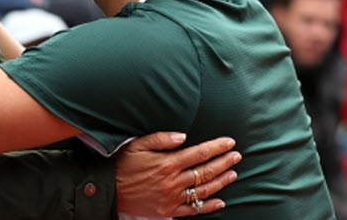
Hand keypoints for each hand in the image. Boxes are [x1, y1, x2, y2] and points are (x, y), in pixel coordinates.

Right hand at [116, 133, 240, 216]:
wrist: (110, 189)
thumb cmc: (123, 164)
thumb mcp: (138, 145)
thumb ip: (161, 139)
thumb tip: (183, 136)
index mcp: (168, 163)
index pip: (199, 153)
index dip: (217, 147)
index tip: (229, 142)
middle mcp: (173, 181)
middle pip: (205, 171)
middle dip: (223, 162)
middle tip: (236, 156)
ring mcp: (172, 197)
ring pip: (203, 190)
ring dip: (221, 182)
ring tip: (233, 174)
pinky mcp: (169, 210)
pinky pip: (193, 210)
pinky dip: (208, 206)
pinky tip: (220, 201)